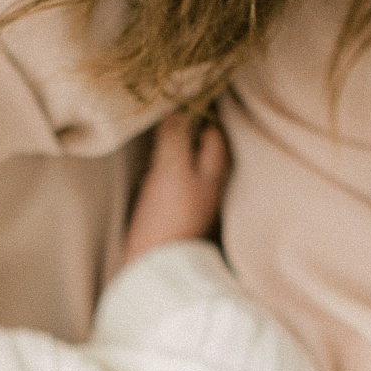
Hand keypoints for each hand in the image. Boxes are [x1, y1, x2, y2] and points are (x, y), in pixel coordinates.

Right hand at [121, 111, 229, 264]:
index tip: (185, 102)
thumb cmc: (167, 216)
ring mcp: (194, 208)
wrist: (156, 268)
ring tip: (165, 141)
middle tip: (176, 119)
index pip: (214, 136)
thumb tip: (177, 111)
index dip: (202, 117)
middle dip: (195, 137)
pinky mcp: (177, 222)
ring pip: (193, 173)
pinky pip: (178, 189)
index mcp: (213, 174)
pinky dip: (171, 176)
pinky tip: (157, 174)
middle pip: (207, 156)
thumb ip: (175, 139)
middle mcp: (209, 190)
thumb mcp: (170, 170)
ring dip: (182, 156)